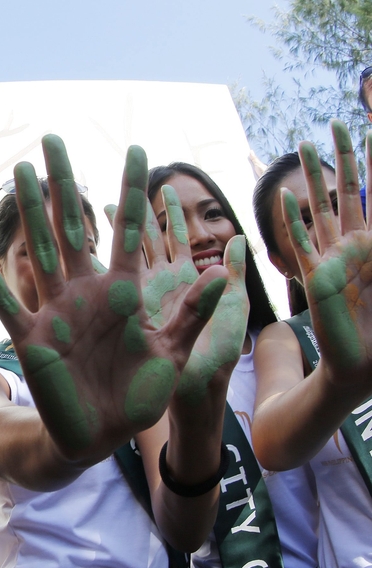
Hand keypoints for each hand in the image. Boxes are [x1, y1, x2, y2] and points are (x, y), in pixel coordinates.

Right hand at [0, 135, 228, 462]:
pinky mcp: (32, 338)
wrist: (99, 434)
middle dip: (66, 182)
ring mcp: (56, 311)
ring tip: (18, 173)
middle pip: (74, 226)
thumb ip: (188, 316)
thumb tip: (222, 274)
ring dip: (29, 212)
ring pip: (40, 251)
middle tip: (53, 139)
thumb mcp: (172, 356)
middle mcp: (87, 291)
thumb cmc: (138, 396)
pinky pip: (7, 302)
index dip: (132, 192)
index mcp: (125, 292)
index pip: (129, 232)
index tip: (136, 150)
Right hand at [285, 123, 371, 395]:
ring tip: (302, 145)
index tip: (369, 130)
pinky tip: (282, 199)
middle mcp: (355, 246)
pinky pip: (299, 245)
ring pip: (320, 209)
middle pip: (348, 192)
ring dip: (310, 178)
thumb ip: (369, 261)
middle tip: (335, 125)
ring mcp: (332, 260)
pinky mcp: (314, 279)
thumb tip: (354, 234)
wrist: (365, 364)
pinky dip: (290, 222)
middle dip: (343, 157)